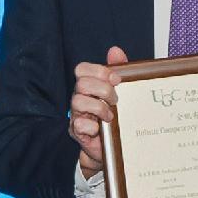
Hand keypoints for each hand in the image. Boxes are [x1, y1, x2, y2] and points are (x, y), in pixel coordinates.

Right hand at [68, 47, 127, 176]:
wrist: (113, 147)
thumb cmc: (115, 117)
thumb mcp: (121, 92)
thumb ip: (118, 70)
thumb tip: (115, 51)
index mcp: (88, 86)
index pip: (82, 69)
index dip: (99, 71)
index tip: (117, 80)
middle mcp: (79, 98)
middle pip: (81, 84)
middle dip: (103, 90)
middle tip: (115, 100)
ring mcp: (76, 115)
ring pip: (77, 102)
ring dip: (99, 108)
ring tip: (110, 115)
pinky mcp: (77, 132)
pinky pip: (79, 125)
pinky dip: (93, 126)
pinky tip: (101, 129)